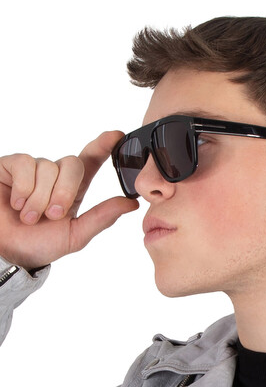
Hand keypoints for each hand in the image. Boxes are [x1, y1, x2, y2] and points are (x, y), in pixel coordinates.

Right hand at [0, 131, 138, 270]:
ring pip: (49, 167)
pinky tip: (17, 204)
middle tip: (54, 215)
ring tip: (30, 216)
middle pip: (73, 164)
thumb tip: (132, 204)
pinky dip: (24, 188)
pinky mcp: (10, 166)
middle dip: (66, 191)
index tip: (117, 135)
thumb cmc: (39, 244)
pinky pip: (25, 164)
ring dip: (41, 197)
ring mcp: (33, 169)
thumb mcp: (76, 235)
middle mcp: (55, 175)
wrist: (7, 252)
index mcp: (74, 189)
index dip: (103, 145)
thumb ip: (102, 217)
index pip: (91, 160)